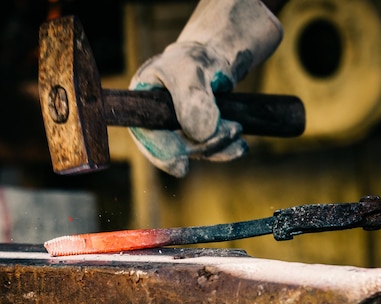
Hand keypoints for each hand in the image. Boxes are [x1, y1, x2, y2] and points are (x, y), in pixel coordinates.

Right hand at [128, 0, 282, 176]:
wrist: (213, 60)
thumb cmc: (196, 59)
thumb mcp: (192, 71)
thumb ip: (193, 100)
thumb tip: (201, 134)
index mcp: (141, 103)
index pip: (146, 135)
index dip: (163, 153)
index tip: (182, 166)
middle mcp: (154, 122)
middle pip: (173, 147)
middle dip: (202, 145)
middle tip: (232, 130)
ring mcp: (174, 131)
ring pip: (194, 150)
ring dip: (218, 145)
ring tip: (237, 129)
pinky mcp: (193, 136)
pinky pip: (207, 149)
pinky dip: (224, 148)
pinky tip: (239, 145)